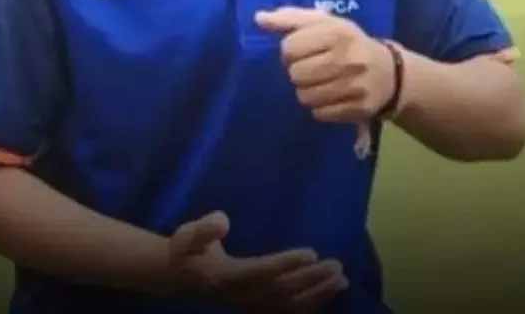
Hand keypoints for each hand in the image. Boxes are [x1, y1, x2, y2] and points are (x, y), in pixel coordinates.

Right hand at [167, 211, 348, 311]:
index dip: (287, 264)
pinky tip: (332, 292)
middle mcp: (243, 296)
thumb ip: (203, 230)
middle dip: (312, 280)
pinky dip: (313, 304)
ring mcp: (252, 306)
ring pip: (290, 305)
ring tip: (342, 278)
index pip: (261, 271)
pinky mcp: (260, 308)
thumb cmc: (188, 251)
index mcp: (227, 277)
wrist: (182, 278)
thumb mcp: (187, 235)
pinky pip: (290, 311)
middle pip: (282, 291)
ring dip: (318, 293)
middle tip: (337, 265)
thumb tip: (222, 221)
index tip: (312, 252)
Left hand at [255, 7, 394, 124]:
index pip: (290, 47)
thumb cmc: (348, 43)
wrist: (390, 73)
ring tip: (320, 82)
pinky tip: (330, 96)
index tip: (302, 50)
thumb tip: (259, 18)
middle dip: (298, 71)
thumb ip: (290, 18)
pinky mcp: (358, 109)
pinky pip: (319, 113)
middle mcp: (348, 58)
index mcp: (337, 32)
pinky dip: (319, 107)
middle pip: (295, 74)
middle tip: (311, 67)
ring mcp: (354, 86)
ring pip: (305, 96)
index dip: (290, 50)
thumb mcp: (325, 23)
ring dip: (306, 90)